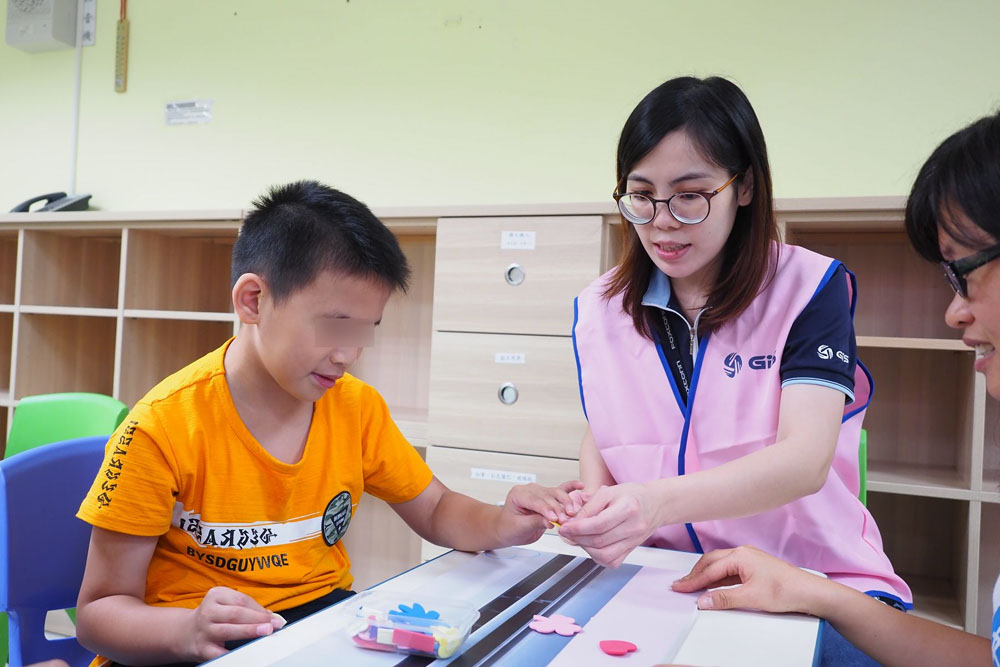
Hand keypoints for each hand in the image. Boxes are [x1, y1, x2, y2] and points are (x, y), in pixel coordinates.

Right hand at [182, 586, 285, 660]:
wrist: (186, 632)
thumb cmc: (214, 616)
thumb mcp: (226, 605)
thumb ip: (247, 608)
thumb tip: (271, 616)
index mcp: (215, 595)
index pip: (241, 600)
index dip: (259, 608)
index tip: (273, 616)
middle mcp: (208, 612)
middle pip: (236, 613)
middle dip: (257, 619)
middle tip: (274, 624)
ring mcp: (204, 630)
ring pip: (228, 630)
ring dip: (249, 631)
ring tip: (265, 632)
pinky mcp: (202, 648)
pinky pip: (219, 652)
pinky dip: (233, 653)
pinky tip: (246, 653)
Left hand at [496, 480, 583, 545]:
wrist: (507, 528)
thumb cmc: (509, 527)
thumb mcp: (520, 527)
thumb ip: (535, 522)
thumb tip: (551, 522)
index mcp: (518, 494)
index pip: (535, 501)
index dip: (546, 510)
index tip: (554, 519)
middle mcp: (530, 490)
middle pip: (547, 496)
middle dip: (558, 509)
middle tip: (565, 520)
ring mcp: (540, 491)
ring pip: (556, 493)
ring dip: (566, 502)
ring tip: (572, 512)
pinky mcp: (548, 496)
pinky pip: (560, 489)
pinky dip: (571, 487)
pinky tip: (580, 486)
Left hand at [557, 483, 658, 567]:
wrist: (655, 503)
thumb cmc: (632, 495)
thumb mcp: (609, 492)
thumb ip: (589, 506)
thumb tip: (571, 520)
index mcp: (628, 508)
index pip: (599, 524)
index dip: (578, 528)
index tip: (564, 526)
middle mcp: (633, 527)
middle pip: (599, 540)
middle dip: (577, 538)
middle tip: (566, 532)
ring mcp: (634, 541)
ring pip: (604, 555)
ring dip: (585, 548)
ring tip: (577, 538)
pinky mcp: (632, 550)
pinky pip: (612, 561)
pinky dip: (597, 556)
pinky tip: (590, 545)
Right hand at [670, 545, 824, 613]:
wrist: (809, 592)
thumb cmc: (786, 590)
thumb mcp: (751, 597)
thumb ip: (724, 598)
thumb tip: (703, 600)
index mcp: (740, 556)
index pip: (710, 569)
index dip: (693, 580)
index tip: (680, 588)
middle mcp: (743, 553)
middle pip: (711, 562)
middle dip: (695, 574)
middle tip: (681, 585)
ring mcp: (749, 559)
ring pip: (719, 565)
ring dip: (705, 575)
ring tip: (692, 585)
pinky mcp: (754, 567)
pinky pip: (729, 570)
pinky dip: (717, 578)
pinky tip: (713, 586)